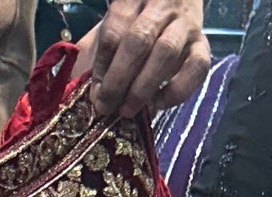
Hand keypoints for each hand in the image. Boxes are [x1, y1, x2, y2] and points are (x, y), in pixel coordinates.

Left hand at [75, 0, 211, 122]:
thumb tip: (68, 89)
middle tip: (107, 107)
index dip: (103, 65)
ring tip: (128, 110)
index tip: (95, 93)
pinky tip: (158, 104)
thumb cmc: (132, 25)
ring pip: (166, 52)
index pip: (115, 29)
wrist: (172, 3)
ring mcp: (185, 24)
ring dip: (143, 87)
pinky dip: (176, 91)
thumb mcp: (109, 29)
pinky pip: (196, 68)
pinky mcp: (203, 45)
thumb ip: (91, 53)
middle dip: (119, 78)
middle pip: (139, 39)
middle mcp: (161, 5)